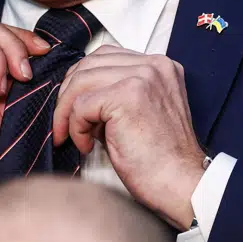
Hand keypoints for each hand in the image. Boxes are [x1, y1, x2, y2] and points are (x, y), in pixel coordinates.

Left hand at [52, 47, 206, 228]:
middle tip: (61, 125)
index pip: (105, 57)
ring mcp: (142, 77)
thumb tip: (74, 97)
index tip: (72, 109)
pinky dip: (76, 127)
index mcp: (159, 66)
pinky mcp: (127, 96)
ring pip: (80, 82)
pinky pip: (81, 105)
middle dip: (67, 95)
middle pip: (89, 65)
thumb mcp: (137, 114)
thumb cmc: (159, 159)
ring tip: (72, 136)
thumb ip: (112, 95)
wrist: (180, 184)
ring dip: (67, 112)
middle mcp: (153, 65)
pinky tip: (87, 145)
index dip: (81, 82)